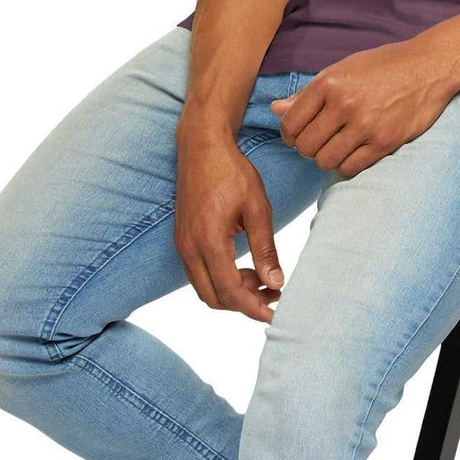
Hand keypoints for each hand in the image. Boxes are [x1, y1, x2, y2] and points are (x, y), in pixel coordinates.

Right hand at [174, 125, 284, 322]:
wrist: (202, 146)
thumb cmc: (232, 171)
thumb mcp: (257, 206)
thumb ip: (265, 248)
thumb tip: (275, 284)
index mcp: (208, 240)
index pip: (230, 292)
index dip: (253, 308)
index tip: (276, 313)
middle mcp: (189, 248)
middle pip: (214, 298)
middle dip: (244, 304)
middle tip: (273, 295)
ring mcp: (182, 245)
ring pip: (205, 289)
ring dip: (233, 293)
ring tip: (263, 280)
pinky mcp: (182, 240)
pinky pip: (199, 274)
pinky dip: (221, 279)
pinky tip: (244, 267)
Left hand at [269, 38, 459, 177]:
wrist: (428, 66)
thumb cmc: (383, 65)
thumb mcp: (342, 69)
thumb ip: (308, 93)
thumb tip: (275, 110)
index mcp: (329, 82)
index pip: (290, 123)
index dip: (289, 134)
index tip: (298, 134)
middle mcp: (343, 103)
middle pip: (305, 146)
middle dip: (307, 148)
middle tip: (318, 142)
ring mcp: (365, 124)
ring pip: (325, 161)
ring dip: (326, 158)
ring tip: (336, 146)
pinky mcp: (384, 141)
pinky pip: (350, 168)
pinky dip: (346, 165)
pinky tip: (353, 152)